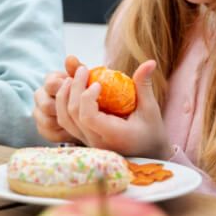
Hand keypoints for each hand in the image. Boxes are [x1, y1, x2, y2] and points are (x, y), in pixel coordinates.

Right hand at [33, 55, 82, 143]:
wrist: (94, 113)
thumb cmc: (90, 94)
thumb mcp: (88, 80)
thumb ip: (78, 69)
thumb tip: (70, 58)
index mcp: (51, 81)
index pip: (51, 84)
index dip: (65, 90)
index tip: (80, 93)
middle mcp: (41, 95)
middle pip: (46, 104)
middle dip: (64, 108)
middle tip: (81, 112)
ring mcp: (40, 113)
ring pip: (45, 120)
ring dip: (64, 122)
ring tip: (79, 122)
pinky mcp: (43, 129)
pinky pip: (48, 133)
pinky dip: (61, 133)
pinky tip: (75, 131)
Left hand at [54, 59, 171, 158]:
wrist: (147, 154)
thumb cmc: (151, 132)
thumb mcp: (150, 109)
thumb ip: (144, 86)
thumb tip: (150, 62)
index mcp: (113, 135)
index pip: (88, 117)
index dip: (87, 97)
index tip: (97, 83)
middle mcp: (96, 142)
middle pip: (72, 114)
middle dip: (74, 88)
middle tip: (82, 69)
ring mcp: (87, 142)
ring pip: (64, 119)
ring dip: (64, 95)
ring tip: (71, 77)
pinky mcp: (82, 138)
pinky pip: (65, 122)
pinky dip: (63, 104)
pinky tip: (71, 89)